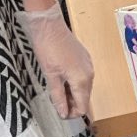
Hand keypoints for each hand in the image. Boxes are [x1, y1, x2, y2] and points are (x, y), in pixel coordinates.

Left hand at [22, 2, 93, 117]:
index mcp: (81, 80)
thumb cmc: (47, 47)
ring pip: (84, 89)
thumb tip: (63, 114)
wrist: (49, 23)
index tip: (60, 114)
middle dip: (72, 104)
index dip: (72, 114)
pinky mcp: (86, 60)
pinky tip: (63, 79)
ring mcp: (89, 67)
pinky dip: (74, 83)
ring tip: (58, 89)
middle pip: (84, 99)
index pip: (82, 107)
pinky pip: (83, 78)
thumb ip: (58, 97)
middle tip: (56, 102)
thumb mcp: (50, 75)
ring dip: (73, 94)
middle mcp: (89, 75)